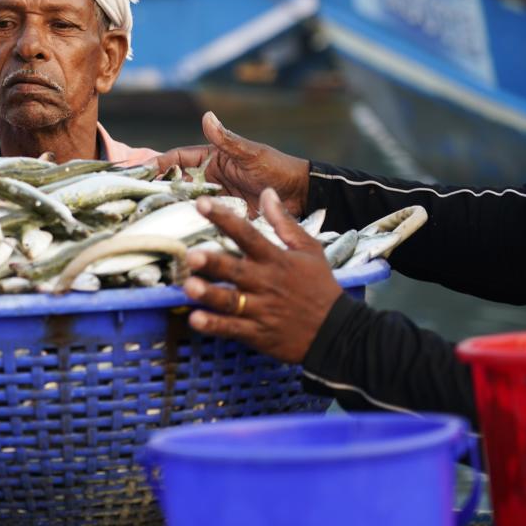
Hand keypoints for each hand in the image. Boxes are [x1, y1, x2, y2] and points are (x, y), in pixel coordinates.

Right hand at [147, 112, 310, 216]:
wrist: (301, 196)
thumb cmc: (277, 168)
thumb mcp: (251, 154)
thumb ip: (227, 140)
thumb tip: (207, 116)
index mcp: (213, 159)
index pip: (177, 159)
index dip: (159, 163)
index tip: (140, 172)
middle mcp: (210, 178)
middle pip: (177, 183)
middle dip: (159, 189)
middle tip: (140, 200)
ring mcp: (216, 198)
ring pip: (187, 202)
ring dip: (172, 209)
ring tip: (152, 219)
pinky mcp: (224, 216)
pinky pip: (203, 219)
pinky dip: (190, 224)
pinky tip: (177, 232)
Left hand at [182, 188, 343, 362]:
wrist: (337, 331)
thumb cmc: (319, 286)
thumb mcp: (309, 250)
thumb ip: (284, 222)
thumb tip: (267, 192)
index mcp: (276, 260)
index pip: (247, 234)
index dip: (224, 219)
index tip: (201, 204)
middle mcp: (265, 283)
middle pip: (236, 270)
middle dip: (214, 263)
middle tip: (192, 256)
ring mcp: (261, 309)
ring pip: (230, 301)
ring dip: (209, 294)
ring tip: (189, 287)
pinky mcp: (257, 333)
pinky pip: (232, 328)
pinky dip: (214, 325)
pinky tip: (195, 320)